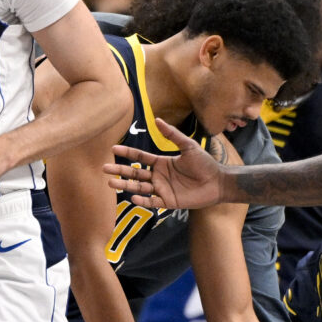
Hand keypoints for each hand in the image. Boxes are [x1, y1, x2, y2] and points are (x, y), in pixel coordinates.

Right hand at [106, 125, 224, 210]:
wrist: (217, 182)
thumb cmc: (204, 163)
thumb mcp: (188, 146)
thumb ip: (172, 134)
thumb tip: (157, 119)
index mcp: (161, 163)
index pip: (140, 158)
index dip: (127, 153)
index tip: (113, 149)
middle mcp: (158, 176)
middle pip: (135, 173)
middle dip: (119, 171)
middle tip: (105, 168)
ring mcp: (162, 189)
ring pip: (139, 187)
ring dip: (125, 185)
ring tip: (111, 183)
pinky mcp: (168, 202)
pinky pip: (152, 201)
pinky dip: (142, 200)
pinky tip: (132, 197)